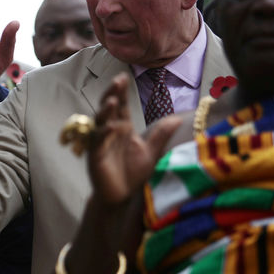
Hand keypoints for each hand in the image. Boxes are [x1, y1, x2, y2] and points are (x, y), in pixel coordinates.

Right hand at [88, 74, 180, 204]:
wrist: (121, 197)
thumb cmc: (133, 174)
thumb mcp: (151, 152)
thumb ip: (161, 134)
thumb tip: (178, 118)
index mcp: (122, 128)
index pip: (121, 105)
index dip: (121, 92)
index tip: (124, 76)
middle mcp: (110, 132)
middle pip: (108, 109)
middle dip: (111, 94)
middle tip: (117, 81)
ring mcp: (101, 143)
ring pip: (100, 122)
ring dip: (105, 111)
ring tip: (112, 100)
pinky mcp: (95, 156)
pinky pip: (97, 142)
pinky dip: (104, 133)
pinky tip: (113, 127)